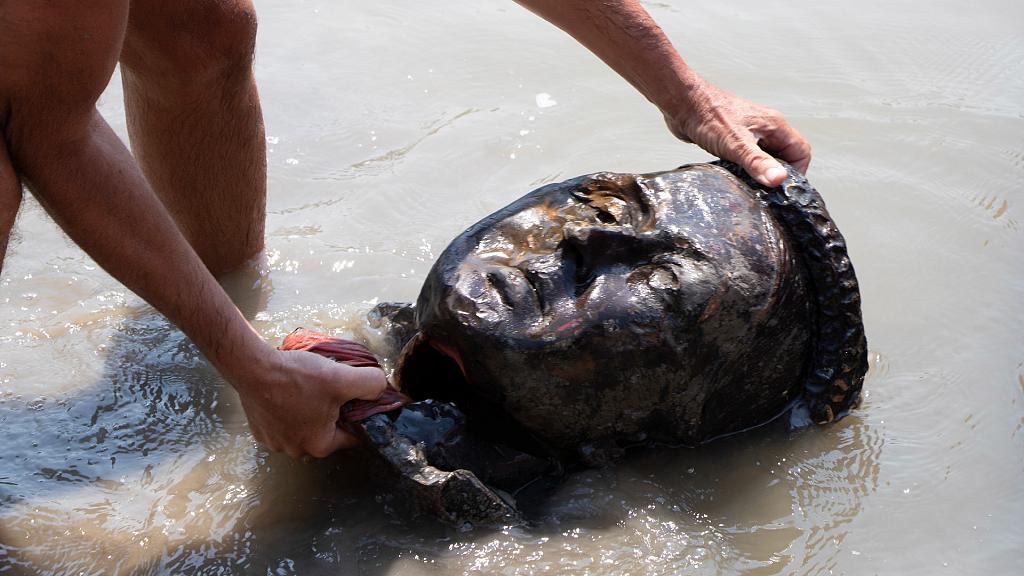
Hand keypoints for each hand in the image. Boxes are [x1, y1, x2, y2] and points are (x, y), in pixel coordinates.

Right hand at [233, 349, 386, 457]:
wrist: (253, 368)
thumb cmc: (297, 377)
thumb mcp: (342, 378)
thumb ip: (371, 384)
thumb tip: (382, 388)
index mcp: (320, 445)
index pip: (352, 435)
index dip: (358, 415)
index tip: (355, 398)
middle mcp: (297, 450)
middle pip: (327, 431)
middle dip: (333, 412)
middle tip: (331, 388)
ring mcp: (274, 442)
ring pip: (304, 426)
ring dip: (310, 410)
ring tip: (309, 387)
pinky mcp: (259, 431)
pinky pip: (284, 421)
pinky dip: (289, 409)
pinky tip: (289, 390)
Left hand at [663, 78, 811, 187]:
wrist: (681, 103)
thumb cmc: (708, 116)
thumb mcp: (736, 144)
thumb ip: (758, 163)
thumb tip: (779, 180)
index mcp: (775, 125)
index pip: (801, 151)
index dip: (797, 172)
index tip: (782, 189)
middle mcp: (766, 128)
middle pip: (785, 156)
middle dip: (777, 175)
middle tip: (764, 191)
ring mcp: (750, 133)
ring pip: (766, 157)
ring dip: (759, 173)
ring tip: (748, 185)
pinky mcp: (734, 138)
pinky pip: (748, 157)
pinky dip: (745, 169)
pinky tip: (734, 177)